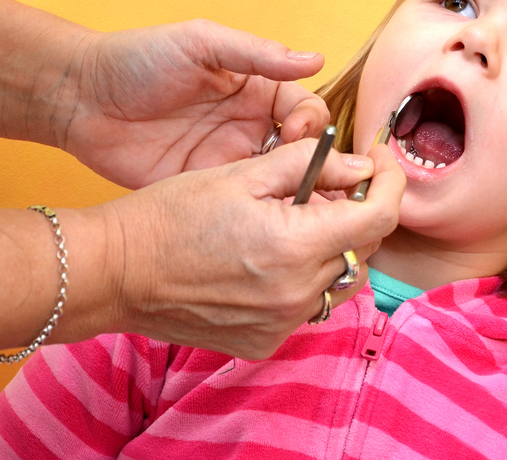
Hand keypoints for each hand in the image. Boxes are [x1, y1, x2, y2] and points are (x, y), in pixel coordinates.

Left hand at [63, 19, 329, 188]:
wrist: (80, 98)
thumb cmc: (137, 59)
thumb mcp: (200, 43)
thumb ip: (256, 54)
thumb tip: (314, 59)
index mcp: (253, 88)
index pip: (303, 107)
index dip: (311, 122)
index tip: (300, 133)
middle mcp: (247, 125)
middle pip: (301, 151)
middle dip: (317, 166)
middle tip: (317, 181)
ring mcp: (226, 160)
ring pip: (278, 182)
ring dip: (297, 194)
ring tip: (307, 208)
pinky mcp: (203, 189)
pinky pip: (241, 204)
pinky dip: (261, 214)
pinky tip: (272, 222)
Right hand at [100, 140, 405, 359]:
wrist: (117, 272)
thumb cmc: (171, 214)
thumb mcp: (242, 173)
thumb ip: (309, 165)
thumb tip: (358, 166)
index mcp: (295, 246)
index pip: (378, 217)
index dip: (389, 184)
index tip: (380, 164)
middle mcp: (296, 293)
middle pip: (362, 249)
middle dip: (357, 213)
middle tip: (327, 188)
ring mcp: (281, 324)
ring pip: (338, 281)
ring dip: (332, 249)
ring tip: (295, 224)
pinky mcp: (263, 342)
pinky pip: (308, 306)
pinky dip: (304, 279)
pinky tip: (270, 258)